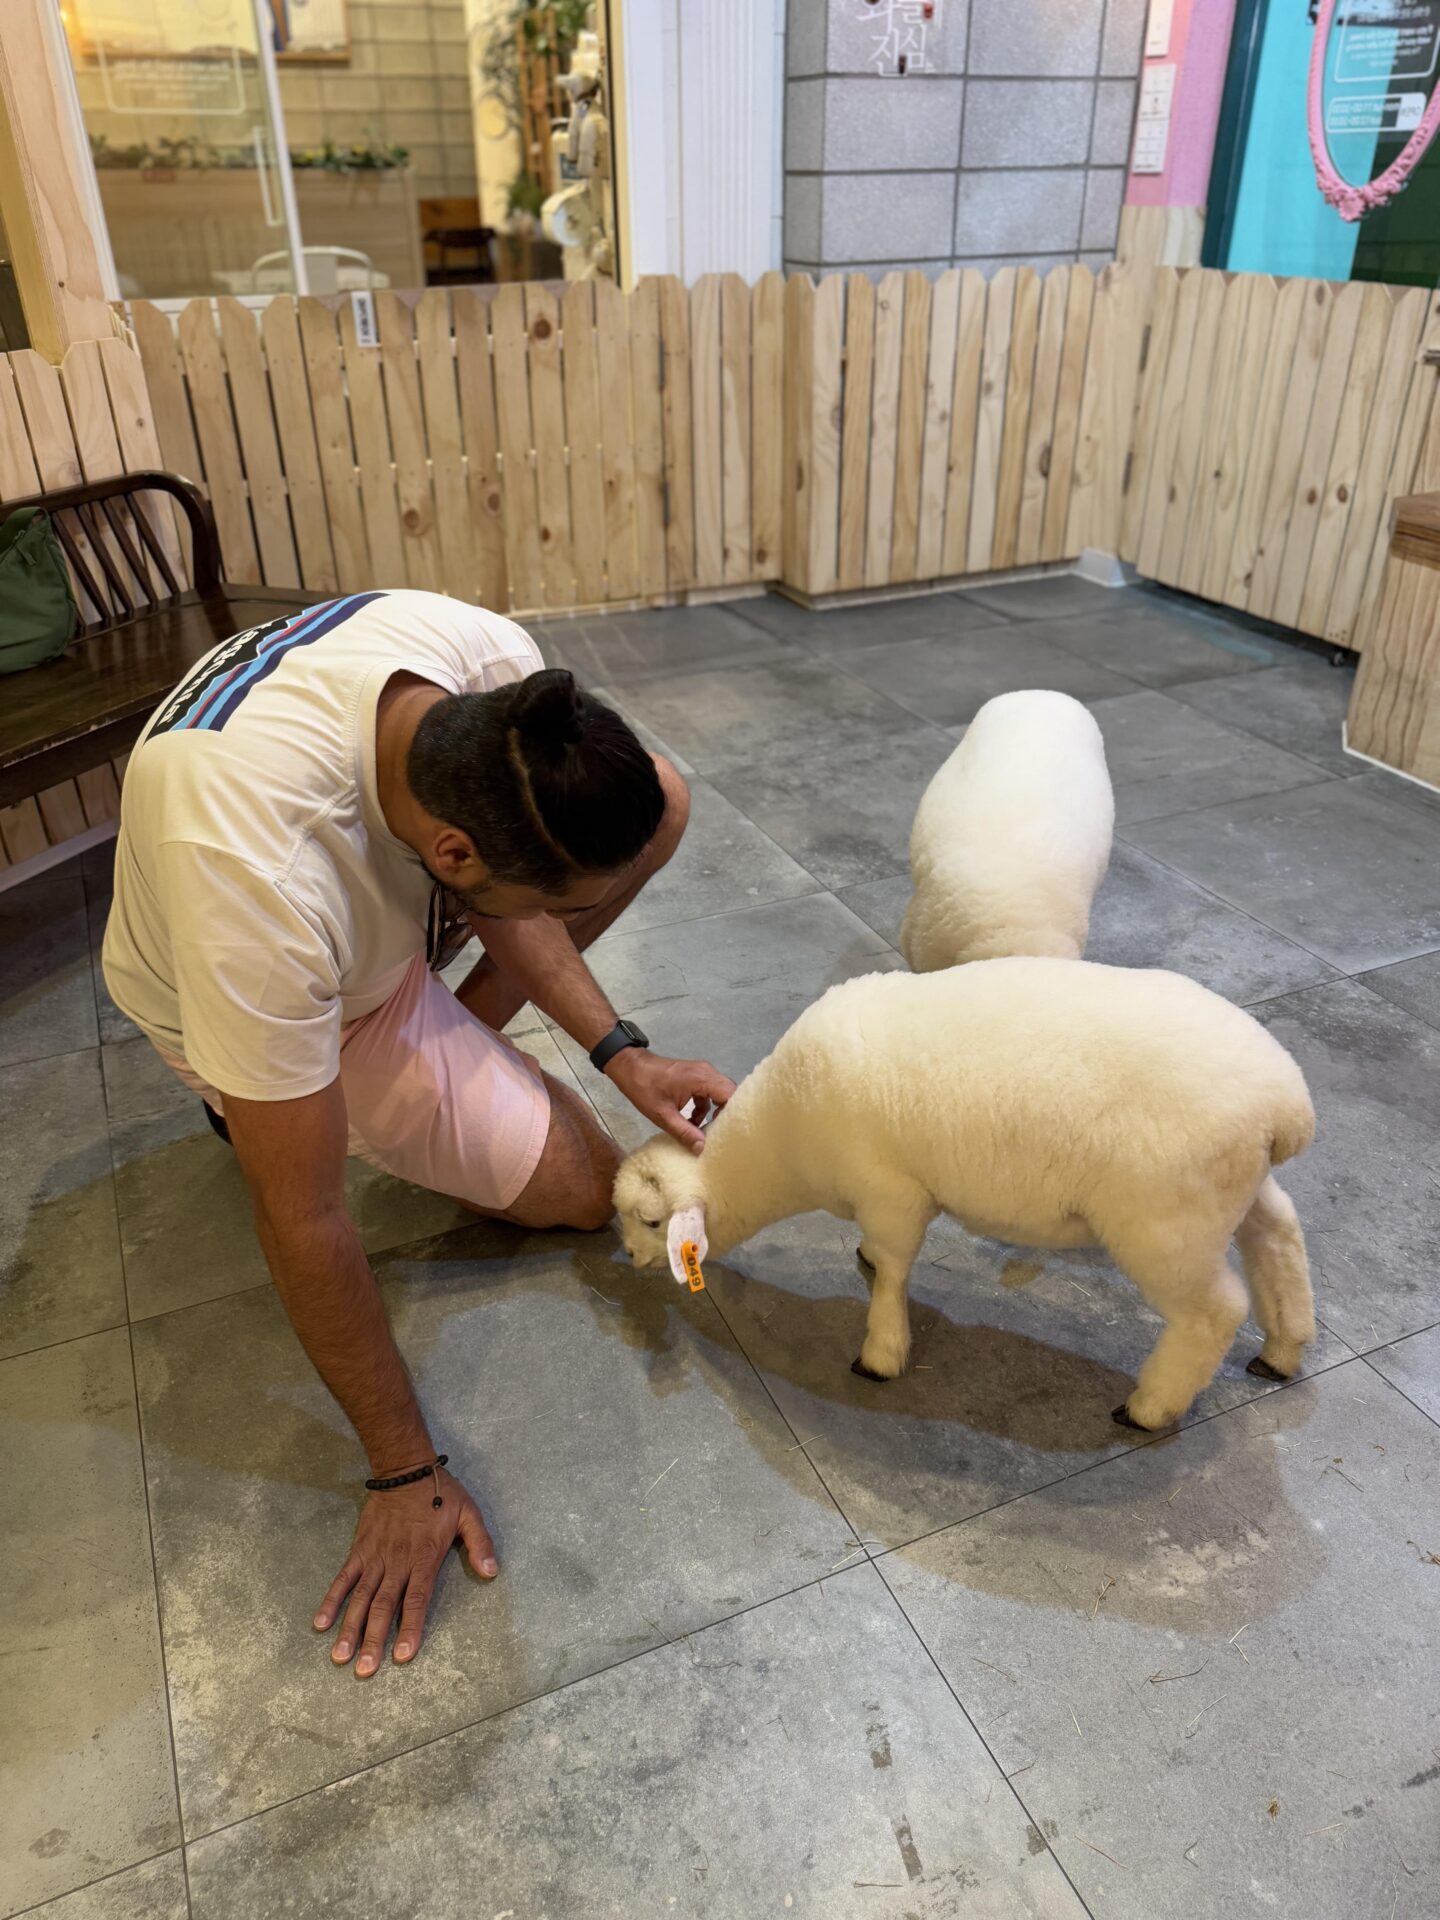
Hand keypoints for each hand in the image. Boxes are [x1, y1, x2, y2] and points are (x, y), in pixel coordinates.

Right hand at [314, 1467, 496, 1675]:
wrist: (405, 1470)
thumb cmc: (440, 1494)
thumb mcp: (469, 1514)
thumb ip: (479, 1544)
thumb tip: (491, 1572)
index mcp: (424, 1558)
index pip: (417, 1600)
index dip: (410, 1628)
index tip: (402, 1656)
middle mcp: (397, 1563)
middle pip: (384, 1607)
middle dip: (374, 1640)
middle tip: (365, 1670)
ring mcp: (375, 1558)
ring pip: (361, 1598)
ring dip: (350, 1628)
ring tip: (340, 1656)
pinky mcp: (359, 1551)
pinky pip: (343, 1578)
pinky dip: (332, 1600)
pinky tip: (321, 1623)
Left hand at [605, 1049, 734, 1153]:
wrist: (630, 1067)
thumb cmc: (644, 1087)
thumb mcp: (663, 1115)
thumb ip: (685, 1132)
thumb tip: (702, 1148)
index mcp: (702, 1079)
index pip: (731, 1095)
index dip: (734, 1114)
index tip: (729, 1131)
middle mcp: (707, 1072)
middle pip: (729, 1094)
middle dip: (726, 1115)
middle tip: (720, 1134)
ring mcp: (701, 1072)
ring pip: (719, 1094)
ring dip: (714, 1112)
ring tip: (706, 1131)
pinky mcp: (695, 1076)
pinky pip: (708, 1092)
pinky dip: (704, 1107)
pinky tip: (693, 1121)